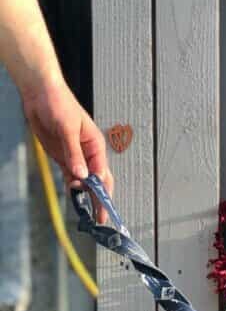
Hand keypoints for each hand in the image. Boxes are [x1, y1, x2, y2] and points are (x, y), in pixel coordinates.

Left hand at [22, 75, 113, 221]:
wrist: (39, 92)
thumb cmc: (57, 102)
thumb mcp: (66, 128)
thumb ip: (74, 154)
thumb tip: (81, 177)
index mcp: (95, 146)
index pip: (101, 173)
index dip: (101, 190)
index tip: (101, 204)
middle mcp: (88, 153)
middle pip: (98, 181)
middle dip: (100, 200)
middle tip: (100, 218)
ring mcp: (76, 156)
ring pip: (84, 182)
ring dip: (86, 196)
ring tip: (88, 214)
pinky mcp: (63, 157)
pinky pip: (71, 176)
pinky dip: (73, 188)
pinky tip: (75, 198)